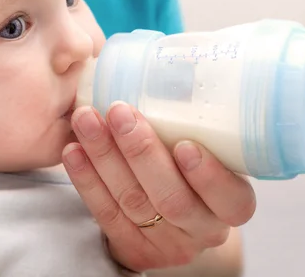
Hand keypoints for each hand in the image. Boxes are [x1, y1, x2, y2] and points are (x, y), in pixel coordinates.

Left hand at [62, 102, 255, 271]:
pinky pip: (105, 214)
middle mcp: (202, 229)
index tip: (186, 144)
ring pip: (132, 201)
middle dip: (142, 152)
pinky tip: (72, 150)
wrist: (174, 220)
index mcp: (231, 204)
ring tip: (85, 119)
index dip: (209, 175)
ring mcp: (166, 243)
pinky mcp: (132, 248)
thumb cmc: (192, 169)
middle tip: (119, 111)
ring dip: (105, 156)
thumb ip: (199, 119)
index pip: (230, 198)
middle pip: (172, 198)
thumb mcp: (210, 149)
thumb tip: (179, 57)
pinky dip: (86, 180)